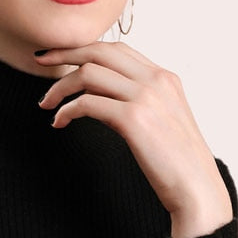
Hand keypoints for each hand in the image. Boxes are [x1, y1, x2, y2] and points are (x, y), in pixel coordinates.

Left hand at [36, 42, 232, 237]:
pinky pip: (87, 102)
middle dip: (64, 53)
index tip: (60, 57)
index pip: (117, 48)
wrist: (196, 189)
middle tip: (40, 62)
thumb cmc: (177, 164)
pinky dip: (66, 110)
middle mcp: (156, 80)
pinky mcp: (133, 119)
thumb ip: (137, 102)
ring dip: (60, 86)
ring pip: (88, 73)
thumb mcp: (162, 121)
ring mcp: (145, 97)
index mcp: (164, 78)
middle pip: (100, 51)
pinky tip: (59, 122)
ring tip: (46, 103)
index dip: (85, 49)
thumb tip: (99, 98)